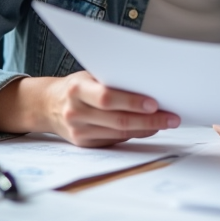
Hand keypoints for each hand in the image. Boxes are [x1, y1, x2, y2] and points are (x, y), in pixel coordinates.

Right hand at [42, 71, 179, 147]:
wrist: (48, 105)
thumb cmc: (77, 86)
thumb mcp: (88, 76)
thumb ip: (112, 81)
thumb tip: (148, 86)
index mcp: (77, 89)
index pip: (108, 98)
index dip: (132, 102)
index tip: (155, 103)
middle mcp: (76, 112)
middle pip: (118, 120)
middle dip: (149, 120)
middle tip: (171, 117)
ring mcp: (79, 131)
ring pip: (120, 133)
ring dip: (146, 129)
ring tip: (166, 122)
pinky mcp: (85, 144)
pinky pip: (115, 140)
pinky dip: (135, 134)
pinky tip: (149, 128)